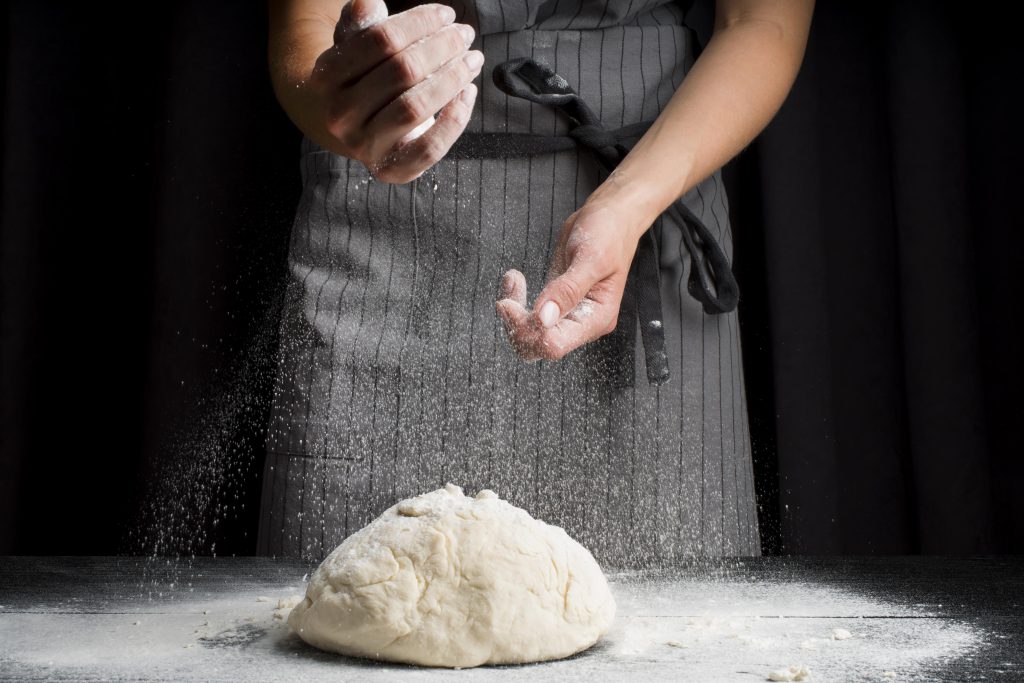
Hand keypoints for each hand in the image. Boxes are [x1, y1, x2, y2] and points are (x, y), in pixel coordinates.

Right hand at [309, 0, 482, 182]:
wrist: (353, 128)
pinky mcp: (390, 170)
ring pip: (415, 107)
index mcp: (326, 76)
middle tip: (465, 35)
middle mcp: (339, 114)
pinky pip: (429, 148)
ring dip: (452, 78)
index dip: (419, 23)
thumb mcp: (356, 47)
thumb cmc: (363, 77)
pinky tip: (468, 93)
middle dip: (441, 47)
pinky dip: (455, 119)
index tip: (446, 14)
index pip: (381, 40)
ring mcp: (364, 146)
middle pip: (402, 71)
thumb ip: (361, 24)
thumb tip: (368, 3)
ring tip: (472, 60)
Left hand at [495, 198, 648, 360]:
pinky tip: (515, 280)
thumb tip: (544, 318)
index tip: (510, 304)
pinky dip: (516, 302)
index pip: (555, 344)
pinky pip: (529, 317)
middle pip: (538, 346)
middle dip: (516, 324)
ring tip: (513, 281)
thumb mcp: (590, 258)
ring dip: (513, 313)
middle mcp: (582, 323)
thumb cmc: (609, 234)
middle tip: (508, 295)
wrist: (611, 218)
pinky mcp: (556, 303)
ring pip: (529, 335)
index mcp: (596, 318)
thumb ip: (568, 290)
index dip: (528, 330)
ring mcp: (568, 315)